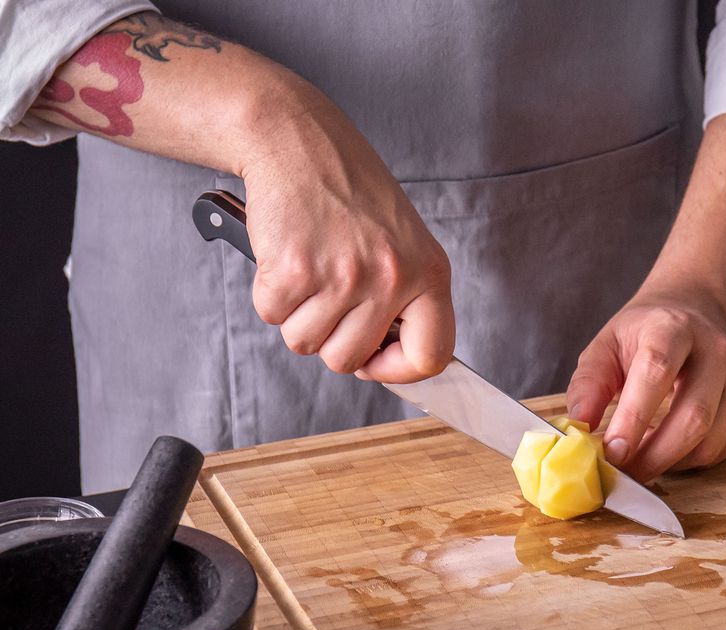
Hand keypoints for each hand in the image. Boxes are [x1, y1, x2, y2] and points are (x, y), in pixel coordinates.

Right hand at [240, 86, 453, 382]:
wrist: (296, 139)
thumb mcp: (401, 241)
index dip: (397, 370)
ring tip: (308, 269)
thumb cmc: (348, 190)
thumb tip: (388, 359)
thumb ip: (404, 298)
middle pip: (349, 360)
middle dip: (330, 339)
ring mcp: (344, 274)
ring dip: (297, 315)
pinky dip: (270, 293)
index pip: (431, 355)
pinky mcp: (295, 268)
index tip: (375, 359)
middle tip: (327, 298)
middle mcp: (392, 276)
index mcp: (429, 272)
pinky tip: (285, 256)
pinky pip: (272, 315)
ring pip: (306, 343)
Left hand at [566, 288, 725, 481]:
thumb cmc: (644, 334)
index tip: (612, 452)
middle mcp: (715, 352)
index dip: (634, 417)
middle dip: (655, 455)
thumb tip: (578, 427)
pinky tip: (666, 451)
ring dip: (671, 462)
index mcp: (673, 328)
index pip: (658, 372)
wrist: (695, 312)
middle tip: (622, 474)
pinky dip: (689, 461)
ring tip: (639, 460)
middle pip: (694, 415)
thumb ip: (589, 384)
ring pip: (711, 440)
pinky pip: (721, 448)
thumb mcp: (607, 344)